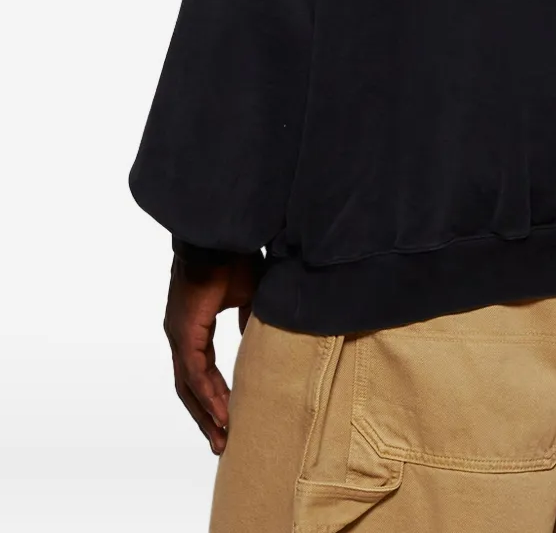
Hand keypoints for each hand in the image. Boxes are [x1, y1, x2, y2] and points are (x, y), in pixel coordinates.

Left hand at [163, 252, 263, 454]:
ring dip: (205, 413)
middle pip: (189, 387)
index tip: (229, 418)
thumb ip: (249, 321)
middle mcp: (180, 335)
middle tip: (222, 442)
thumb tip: (255, 340)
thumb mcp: (247, 295)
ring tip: (223, 437)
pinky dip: (207, 395)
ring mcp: (178, 335)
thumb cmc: (232, 257)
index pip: (200, 372)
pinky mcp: (184, 332)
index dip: (214, 396)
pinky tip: (222, 413)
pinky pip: (193, 372)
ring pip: (188, 385)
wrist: (220, 234)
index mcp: (191, 327)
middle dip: (205, 416)